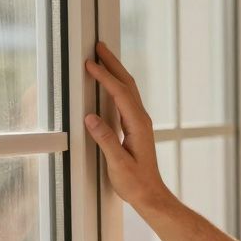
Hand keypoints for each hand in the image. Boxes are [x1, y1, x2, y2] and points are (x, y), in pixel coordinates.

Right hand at [84, 42, 173, 210]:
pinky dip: (116, 84)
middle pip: (127, 84)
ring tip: (102, 57)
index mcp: (138, 125)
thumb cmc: (135, 183)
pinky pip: (126, 99)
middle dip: (113, 63)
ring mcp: (140, 122)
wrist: (151, 195)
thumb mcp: (118, 164)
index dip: (104, 77)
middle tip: (98, 46)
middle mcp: (141, 120)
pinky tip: (109, 82)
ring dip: (115, 71)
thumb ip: (106, 141)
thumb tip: (90, 118)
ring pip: (128, 89)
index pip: (120, 93)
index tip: (90, 63)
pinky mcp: (135, 127)